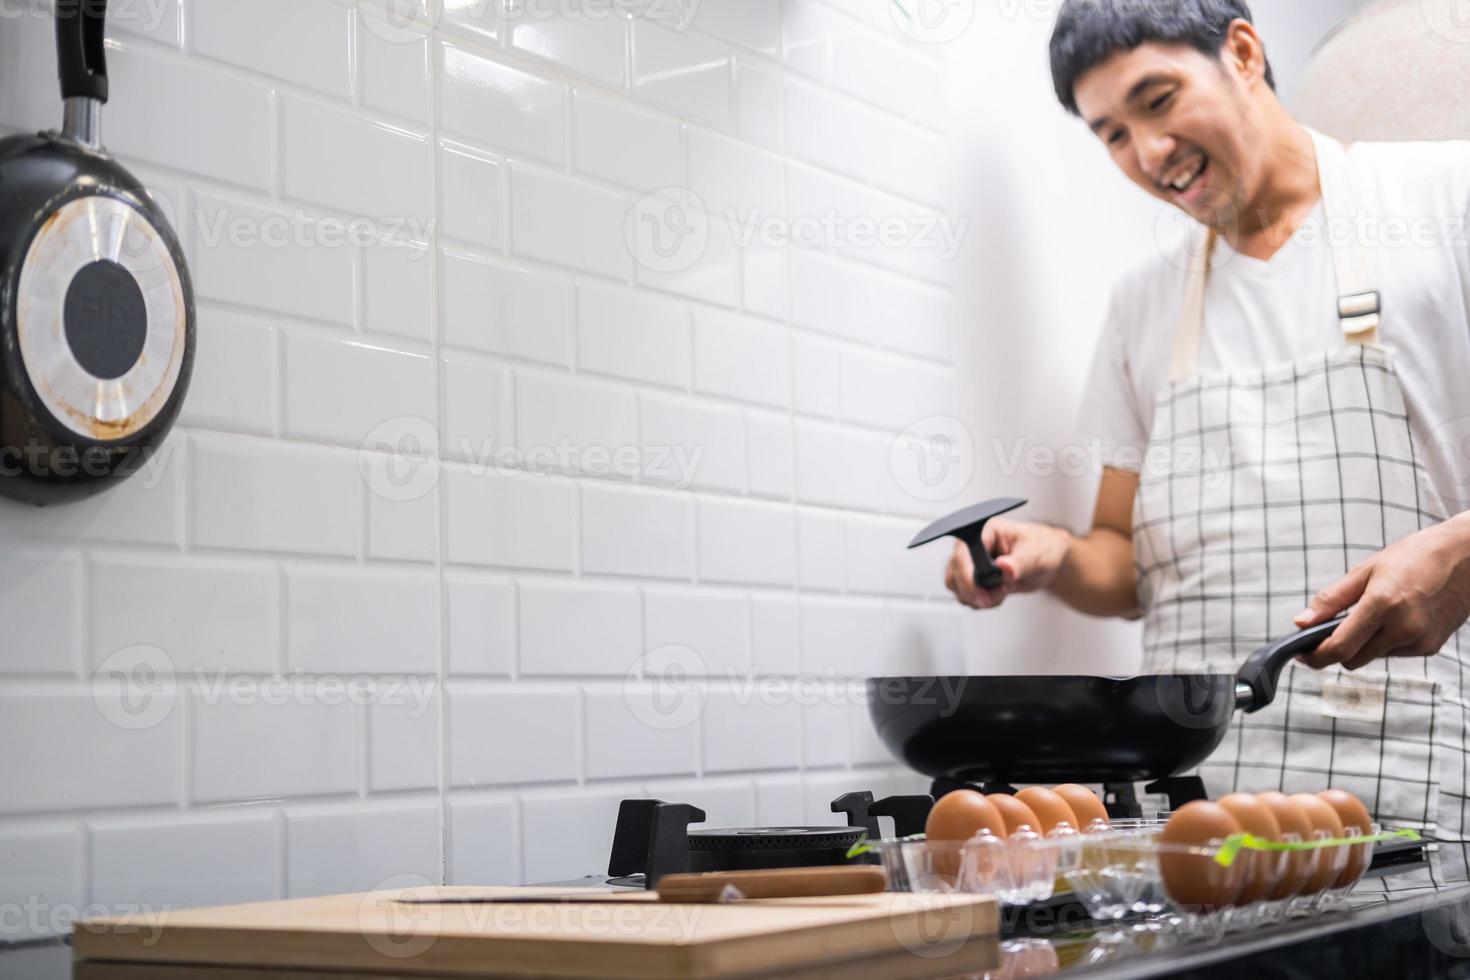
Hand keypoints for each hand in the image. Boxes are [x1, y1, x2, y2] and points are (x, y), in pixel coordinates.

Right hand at [944, 520, 1068, 609]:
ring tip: (1003, 591)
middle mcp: (971, 545)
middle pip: (954, 574)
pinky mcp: (972, 577)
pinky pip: (965, 595)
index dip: (967, 578)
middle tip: (998, 594)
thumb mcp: (1035, 554)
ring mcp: (970, 562)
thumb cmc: (1041, 548)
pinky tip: (999, 594)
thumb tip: (1004, 567)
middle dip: (974, 591)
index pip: (962, 555)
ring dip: (978, 597)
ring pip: (956, 587)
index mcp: (983, 530)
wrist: (1046, 561)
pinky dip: (981, 601)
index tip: (982, 595)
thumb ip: (1019, 563)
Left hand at [1293, 516, 1469, 670]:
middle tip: (1328, 632)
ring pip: (1374, 657)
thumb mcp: (1366, 570)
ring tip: (1374, 613)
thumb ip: (1331, 599)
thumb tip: (1302, 622)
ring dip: (1364, 644)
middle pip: (1354, 659)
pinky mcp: (1431, 647)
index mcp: (1382, 604)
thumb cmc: (1417, 557)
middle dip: (1337, 650)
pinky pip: (1395, 653)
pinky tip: (1396, 618)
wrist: (1467, 557)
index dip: (1315, 656)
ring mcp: (1419, 641)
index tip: (1302, 654)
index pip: (1340, 647)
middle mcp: (1403, 628)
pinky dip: (1386, 642)